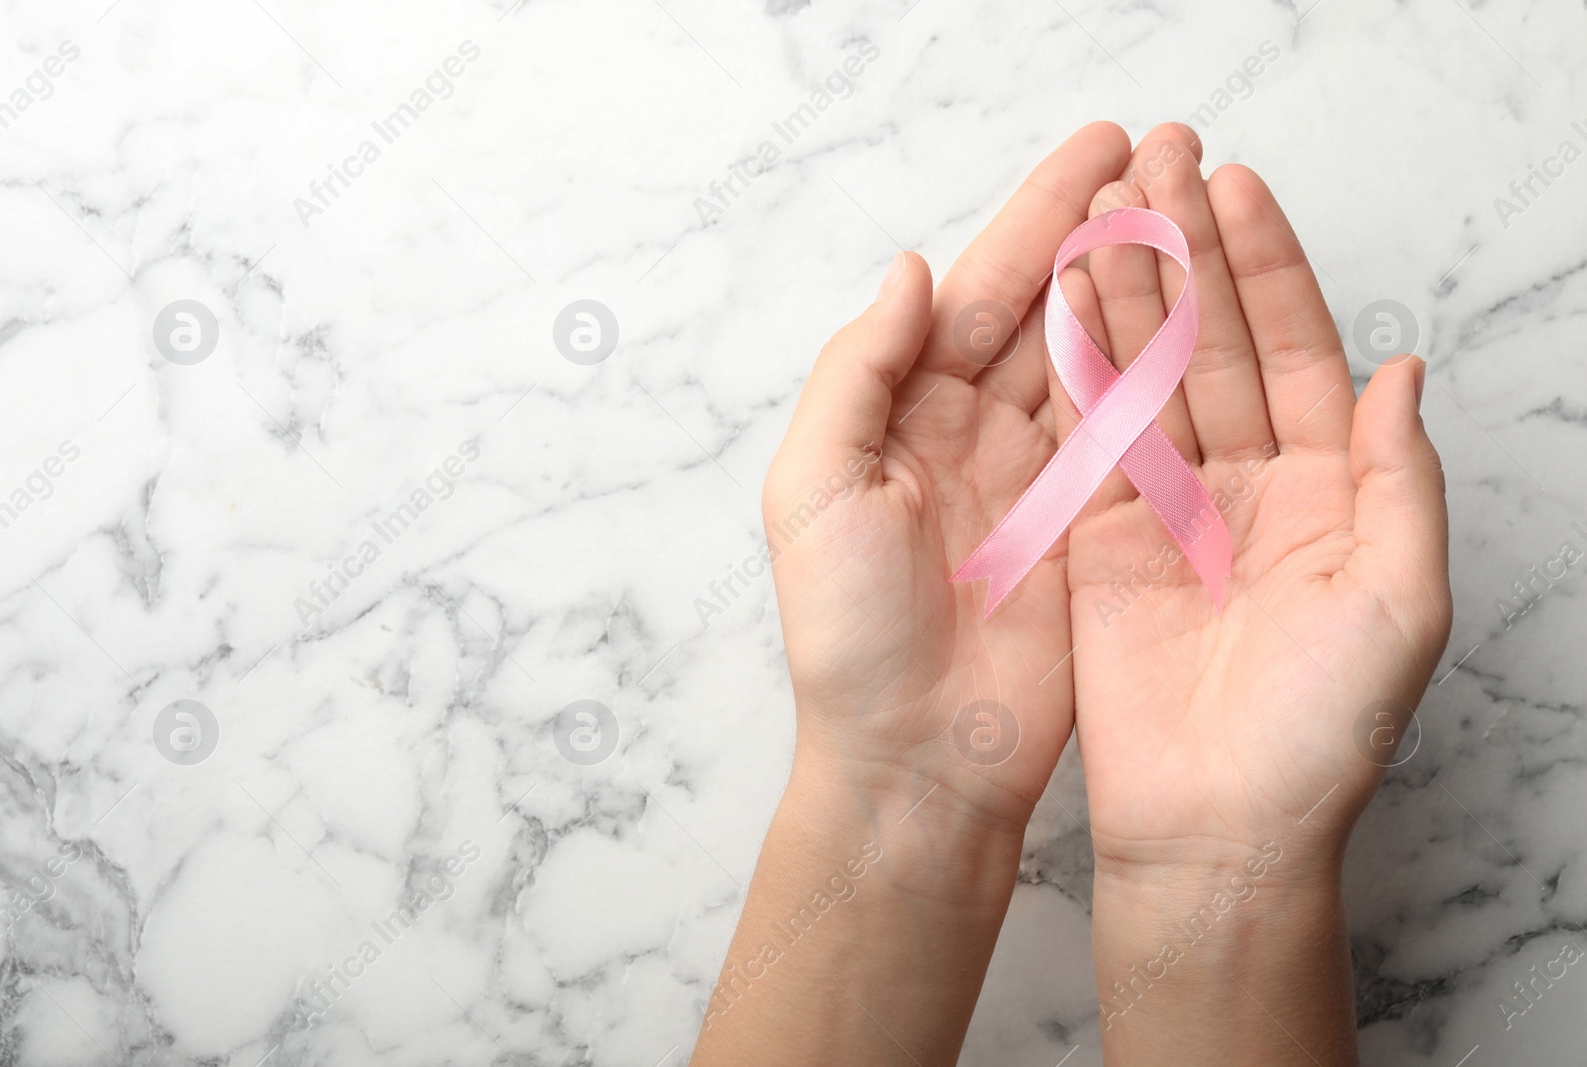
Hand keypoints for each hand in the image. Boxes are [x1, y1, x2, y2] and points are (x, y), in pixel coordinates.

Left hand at [695, 125, 1139, 1066]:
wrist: (914, 757)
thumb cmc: (850, 637)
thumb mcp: (815, 492)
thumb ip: (857, 373)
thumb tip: (911, 272)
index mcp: (902, 415)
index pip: (977, 294)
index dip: (1036, 220)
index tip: (1098, 154)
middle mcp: (971, 434)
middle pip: (1046, 310)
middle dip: (1102, 231)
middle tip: (1166, 158)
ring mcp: (1036, 479)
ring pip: (1096, 360)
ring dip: (1143, 287)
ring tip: (1194, 213)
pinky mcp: (1089, 528)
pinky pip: (1130, 435)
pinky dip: (1163, 376)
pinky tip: (1201, 318)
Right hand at [1057, 124, 1450, 872]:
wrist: (1217, 828)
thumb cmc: (1320, 732)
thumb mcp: (1399, 599)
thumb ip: (1401, 480)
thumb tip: (1401, 369)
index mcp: (1331, 491)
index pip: (1299, 351)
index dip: (1269, 268)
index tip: (1235, 188)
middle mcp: (1250, 488)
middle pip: (1217, 346)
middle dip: (1188, 253)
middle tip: (1156, 166)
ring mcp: (1171, 510)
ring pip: (1148, 379)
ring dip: (1127, 293)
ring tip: (1103, 211)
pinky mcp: (1101, 542)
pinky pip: (1091, 441)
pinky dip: (1075, 372)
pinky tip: (1064, 305)